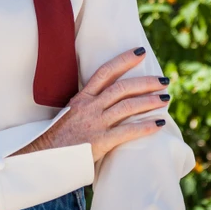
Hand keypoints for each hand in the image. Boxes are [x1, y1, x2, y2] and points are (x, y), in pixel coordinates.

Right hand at [15, 47, 170, 162]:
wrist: (44, 156)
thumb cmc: (58, 137)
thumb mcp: (70, 113)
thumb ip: (88, 105)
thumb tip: (106, 100)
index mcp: (82, 97)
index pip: (105, 72)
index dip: (124, 60)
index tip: (140, 52)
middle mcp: (90, 106)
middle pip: (122, 88)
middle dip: (145, 82)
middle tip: (164, 80)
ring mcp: (95, 123)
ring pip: (127, 106)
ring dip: (149, 101)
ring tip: (166, 98)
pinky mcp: (99, 141)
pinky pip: (127, 132)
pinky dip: (145, 127)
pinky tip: (158, 123)